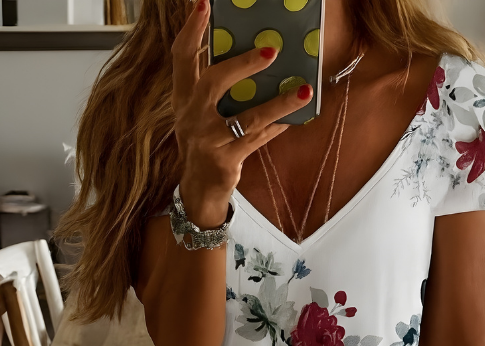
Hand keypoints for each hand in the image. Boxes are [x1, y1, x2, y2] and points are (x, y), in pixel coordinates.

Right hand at [171, 0, 312, 226]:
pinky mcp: (225, 161)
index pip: (182, 58)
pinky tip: (297, 115)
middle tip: (272, 50)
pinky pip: (258, 139)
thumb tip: (255, 55)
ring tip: (303, 89)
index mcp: (183, 98)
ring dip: (278, 102)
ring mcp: (207, 141)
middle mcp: (191, 117)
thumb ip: (217, 87)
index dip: (191, 30)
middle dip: (242, 64)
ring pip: (247, 117)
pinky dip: (278, 126)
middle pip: (214, 82)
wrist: (199, 189)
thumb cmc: (206, 142)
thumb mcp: (202, 113)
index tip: (203, 4)